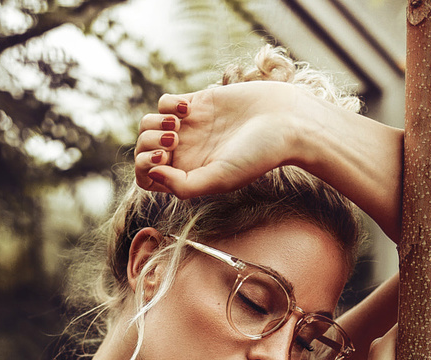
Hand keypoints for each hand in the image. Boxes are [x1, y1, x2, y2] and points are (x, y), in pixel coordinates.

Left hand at [134, 82, 307, 197]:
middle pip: (143, 148)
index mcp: (188, 175)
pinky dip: (168, 104)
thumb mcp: (221, 178)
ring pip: (150, 124)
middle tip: (173, 140)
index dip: (144, 167)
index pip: (147, 176)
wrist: (286, 121)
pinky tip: (189, 108)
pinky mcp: (198, 102)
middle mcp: (186, 153)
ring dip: (154, 123)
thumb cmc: (259, 155)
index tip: (163, 158)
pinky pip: (164, 103)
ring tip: (178, 125)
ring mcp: (190, 127)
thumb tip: (153, 174)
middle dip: (148, 143)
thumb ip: (184, 185)